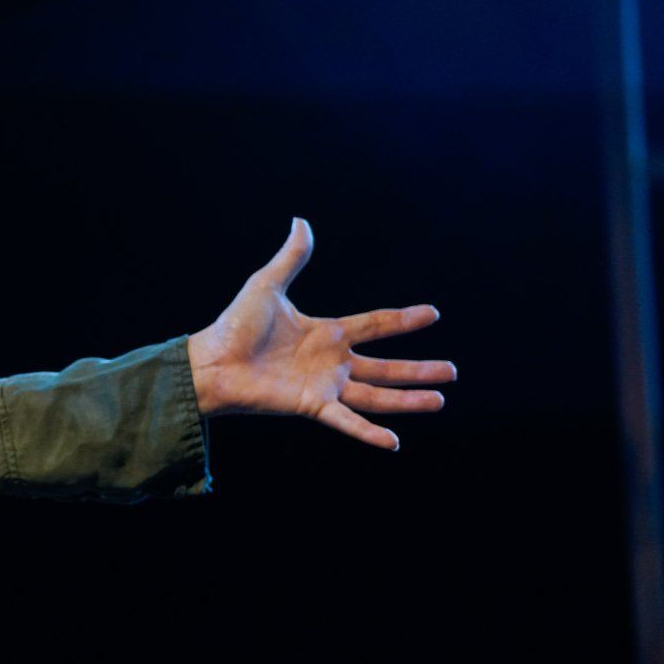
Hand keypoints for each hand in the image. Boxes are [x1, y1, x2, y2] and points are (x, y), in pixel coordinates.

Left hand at [185, 218, 456, 450]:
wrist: (211, 361)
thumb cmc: (234, 326)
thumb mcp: (267, 285)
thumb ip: (291, 258)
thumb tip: (301, 221)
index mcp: (326, 333)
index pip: (375, 324)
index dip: (404, 319)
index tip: (433, 314)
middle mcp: (331, 362)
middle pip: (386, 367)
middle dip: (419, 370)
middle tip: (453, 371)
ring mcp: (324, 386)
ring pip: (377, 395)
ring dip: (408, 400)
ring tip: (440, 401)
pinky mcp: (311, 406)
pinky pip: (346, 421)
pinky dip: (369, 433)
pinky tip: (394, 442)